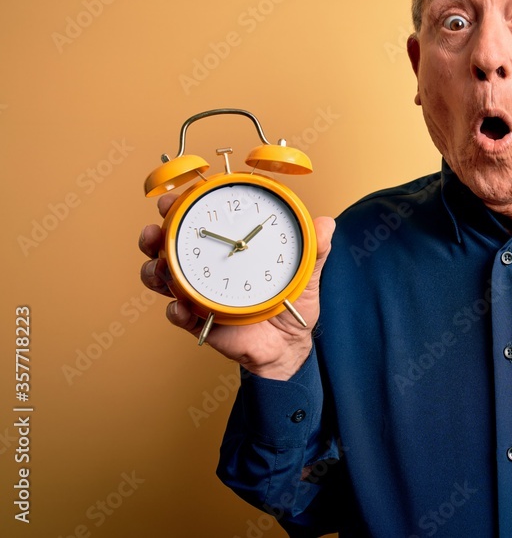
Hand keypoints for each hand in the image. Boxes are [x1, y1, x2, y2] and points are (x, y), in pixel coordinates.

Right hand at [139, 191, 335, 379]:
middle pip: (168, 244)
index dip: (182, 205)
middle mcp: (207, 265)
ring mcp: (199, 292)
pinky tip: (180, 307)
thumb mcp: (307, 272)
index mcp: (229, 246)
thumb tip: (326, 223)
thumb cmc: (293, 301)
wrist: (290, 344)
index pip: (200, 219)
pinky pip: (178, 314)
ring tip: (161, 268)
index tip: (174, 197)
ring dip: (154, 269)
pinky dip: (175, 309)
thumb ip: (314, 248)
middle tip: (155, 231)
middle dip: (154, 235)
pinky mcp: (199, 320)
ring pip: (163, 277)